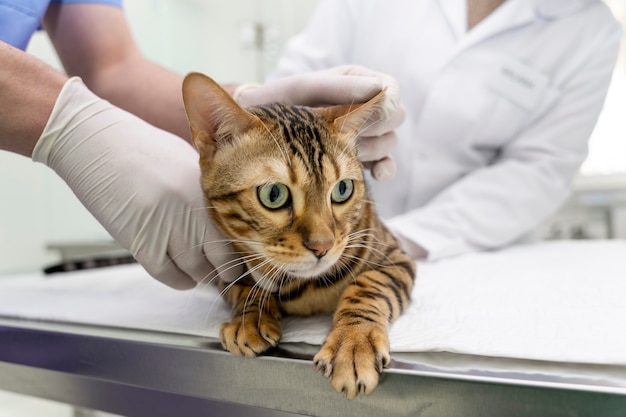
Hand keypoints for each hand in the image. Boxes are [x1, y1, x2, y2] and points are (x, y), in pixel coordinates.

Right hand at [32, 78, 240, 288]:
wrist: (94, 143)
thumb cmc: (142, 147)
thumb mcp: (188, 162)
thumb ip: (209, 191)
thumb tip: (229, 217)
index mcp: (208, 189)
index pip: (239, 233)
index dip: (244, 250)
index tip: (246, 258)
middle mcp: (193, 211)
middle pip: (223, 258)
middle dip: (228, 270)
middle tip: (229, 273)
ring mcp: (167, 228)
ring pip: (197, 270)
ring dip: (204, 276)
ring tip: (207, 274)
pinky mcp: (141, 242)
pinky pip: (169, 274)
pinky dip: (180, 280)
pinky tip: (185, 277)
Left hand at [236, 65, 404, 179]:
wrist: (256, 134)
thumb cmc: (275, 105)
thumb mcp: (303, 90)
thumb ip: (339, 88)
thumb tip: (377, 91)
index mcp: (354, 81)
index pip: (391, 88)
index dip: (388, 102)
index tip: (375, 112)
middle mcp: (363, 106)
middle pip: (396, 117)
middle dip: (376, 127)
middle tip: (350, 134)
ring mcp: (363, 134)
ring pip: (390, 142)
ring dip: (371, 148)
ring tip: (341, 151)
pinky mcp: (360, 158)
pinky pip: (386, 165)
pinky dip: (384, 169)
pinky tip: (376, 173)